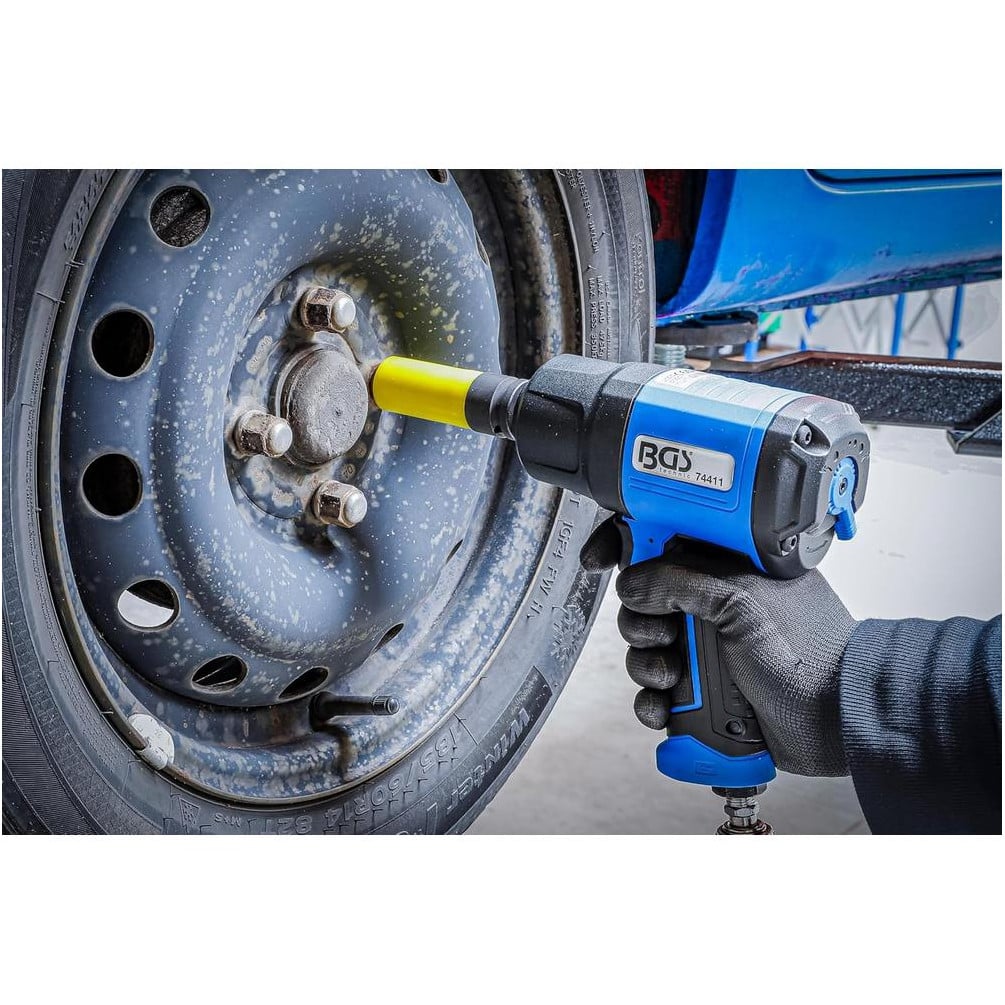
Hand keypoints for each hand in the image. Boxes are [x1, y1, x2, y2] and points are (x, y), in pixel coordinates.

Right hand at [581, 516, 856, 775]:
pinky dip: (653, 703)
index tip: (601, 559)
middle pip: (645, 601)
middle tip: (663, 635)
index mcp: (728, 568)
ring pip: (647, 649)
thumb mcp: (742, 604)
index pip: (666, 540)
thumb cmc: (810, 656)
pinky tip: (665, 710)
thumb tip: (632, 582)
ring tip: (672, 679)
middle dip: (640, 622)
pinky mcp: (705, 691)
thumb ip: (681, 582)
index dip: (628, 544)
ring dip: (646, 666)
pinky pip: (657, 693)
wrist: (839, 723)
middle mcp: (715, 605)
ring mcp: (709, 649)